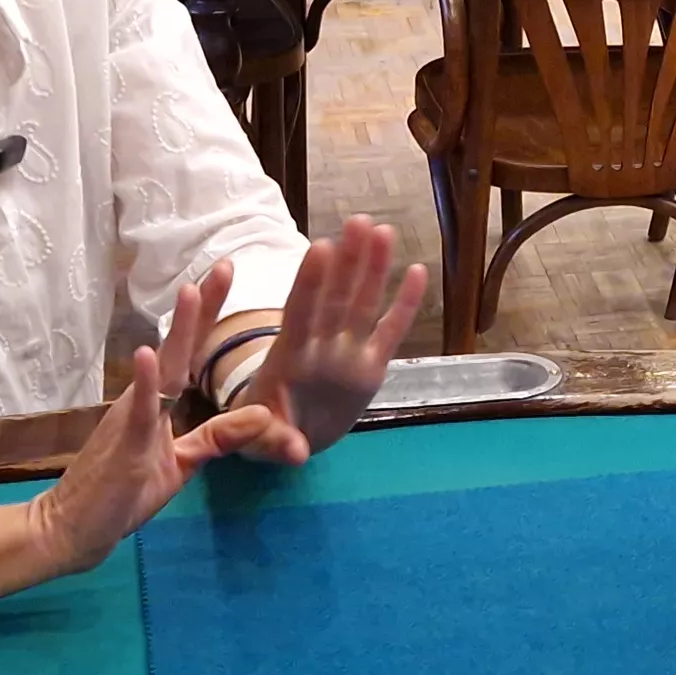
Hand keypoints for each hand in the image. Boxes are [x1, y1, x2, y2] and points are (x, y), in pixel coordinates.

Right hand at [26, 269, 270, 574]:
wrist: (74, 529)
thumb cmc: (122, 494)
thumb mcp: (181, 464)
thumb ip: (217, 439)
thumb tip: (262, 415)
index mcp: (159, 404)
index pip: (188, 354)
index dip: (208, 319)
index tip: (227, 277)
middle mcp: (145, 402)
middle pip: (178, 348)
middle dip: (202, 308)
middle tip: (224, 265)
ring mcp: (132, 419)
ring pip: (160, 369)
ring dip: (176, 331)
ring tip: (191, 290)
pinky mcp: (123, 444)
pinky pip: (137, 411)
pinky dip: (144, 384)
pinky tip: (148, 355)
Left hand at [229, 217, 429, 461]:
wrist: (286, 439)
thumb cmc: (262, 430)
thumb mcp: (259, 441)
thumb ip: (273, 441)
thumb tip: (295, 453)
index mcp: (289, 358)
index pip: (300, 313)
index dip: (310, 282)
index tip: (321, 248)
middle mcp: (321, 348)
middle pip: (336, 299)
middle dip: (348, 262)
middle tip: (359, 221)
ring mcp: (348, 354)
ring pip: (362, 306)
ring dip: (373, 269)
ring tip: (383, 231)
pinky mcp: (370, 368)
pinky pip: (389, 332)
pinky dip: (404, 305)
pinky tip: (417, 271)